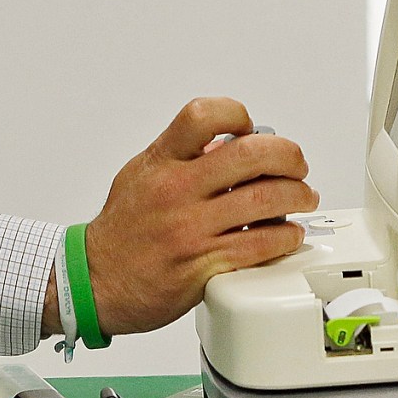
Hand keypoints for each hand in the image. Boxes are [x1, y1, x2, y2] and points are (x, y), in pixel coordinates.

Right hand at [69, 98, 315, 337]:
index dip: (237, 115)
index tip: (250, 129)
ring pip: (265, 200)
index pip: (204, 116)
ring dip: (297, 196)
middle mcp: (176, 191)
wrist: (94, 282)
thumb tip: (224, 142)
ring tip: (303, 198)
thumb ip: (180, 155)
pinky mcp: (205, 265)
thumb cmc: (121, 231)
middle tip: (297, 166)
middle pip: (250, 155)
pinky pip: (260, 244)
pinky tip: (288, 234)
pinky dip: (285, 236)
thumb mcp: (140, 176)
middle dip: (288, 157)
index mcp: (161, 162)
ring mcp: (191, 229)